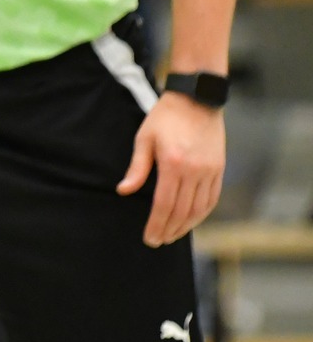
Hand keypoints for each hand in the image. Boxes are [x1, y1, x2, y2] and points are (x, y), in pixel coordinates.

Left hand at [118, 91, 225, 246]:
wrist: (196, 99)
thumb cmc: (164, 118)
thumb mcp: (144, 138)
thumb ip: (137, 167)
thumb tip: (124, 190)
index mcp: (173, 164)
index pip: (164, 204)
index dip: (156, 224)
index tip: (150, 238)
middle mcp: (195, 171)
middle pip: (182, 211)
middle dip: (169, 230)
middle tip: (158, 241)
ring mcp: (210, 171)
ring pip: (200, 208)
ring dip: (186, 226)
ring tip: (172, 235)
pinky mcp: (219, 169)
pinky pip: (212, 198)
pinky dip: (202, 213)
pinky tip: (191, 221)